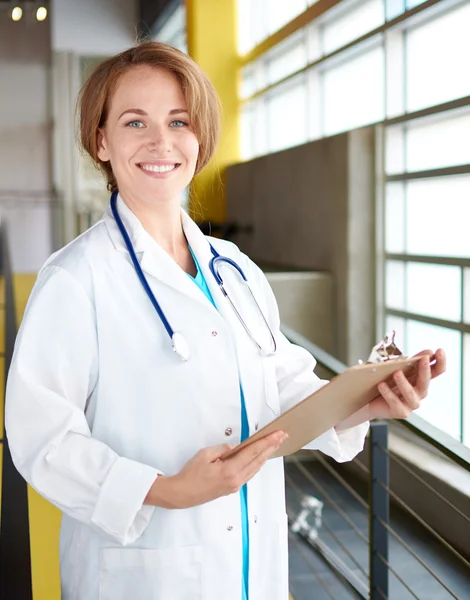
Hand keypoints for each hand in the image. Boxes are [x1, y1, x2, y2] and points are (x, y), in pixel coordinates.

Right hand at [146, 430, 287, 508]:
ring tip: (274, 445)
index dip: (267, 442)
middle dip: (271, 447)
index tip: (277, 434)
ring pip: (255, 468)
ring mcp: (235, 486)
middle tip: (282, 436)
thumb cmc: (190, 474)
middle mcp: (236, 480)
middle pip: (258, 460)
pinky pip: (249, 473)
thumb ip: (223, 449)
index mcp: (230, 471)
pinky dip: (256, 463)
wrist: (181, 494)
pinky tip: (260, 458)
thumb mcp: (205, 454)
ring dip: (265, 455)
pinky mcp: (232, 488)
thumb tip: (235, 448)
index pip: (253, 453)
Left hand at [368, 348, 445, 419]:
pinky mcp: (401, 412)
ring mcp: (411, 404)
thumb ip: (409, 361)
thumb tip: (423, 352)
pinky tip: (381, 385)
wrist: (371, 400)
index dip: (440, 362)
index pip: (436, 371)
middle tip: (423, 359)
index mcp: (421, 379)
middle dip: (425, 370)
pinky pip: (395, 402)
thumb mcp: (397, 368)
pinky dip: (388, 393)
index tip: (440, 350)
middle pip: (426, 382)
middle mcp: (419, 392)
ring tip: (396, 372)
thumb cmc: (387, 381)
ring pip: (410, 394)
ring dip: (403, 383)